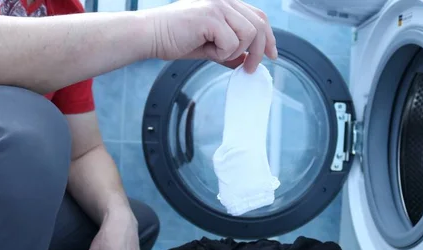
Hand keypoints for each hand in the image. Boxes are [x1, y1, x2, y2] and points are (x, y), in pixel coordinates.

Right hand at [148, 0, 277, 72]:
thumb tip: (247, 61)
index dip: (270, 38)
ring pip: (248, 34)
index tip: (272, 55)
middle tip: (250, 68)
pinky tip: (207, 50)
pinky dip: (222, 53)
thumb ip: (231, 50)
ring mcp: (218, 5)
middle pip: (259, 25)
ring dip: (235, 52)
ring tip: (215, 53)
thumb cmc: (174, 38)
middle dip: (259, 51)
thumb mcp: (210, 46)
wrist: (150, 35)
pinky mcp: (210, 16)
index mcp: (226, 2)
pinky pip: (232, 43)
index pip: (259, 17)